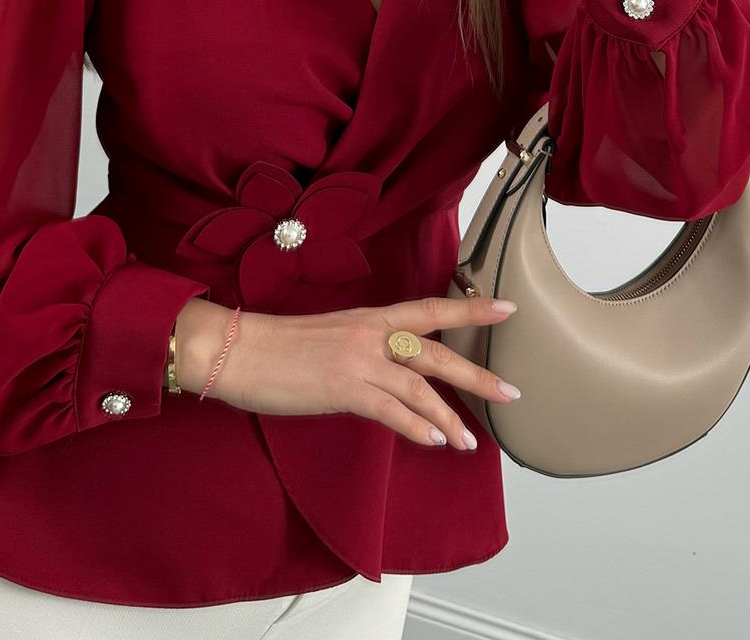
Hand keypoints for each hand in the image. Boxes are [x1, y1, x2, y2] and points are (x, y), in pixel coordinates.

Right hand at [182, 294, 519, 451]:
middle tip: (511, 392)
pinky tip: (433, 440)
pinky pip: (390, 410)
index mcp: (368, 317)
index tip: (507, 307)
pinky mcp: (343, 388)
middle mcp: (370, 333)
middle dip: (476, 373)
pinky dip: (416, 426)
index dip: (470, 307)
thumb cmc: (276, 345)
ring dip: (448, 416)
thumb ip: (363, 350)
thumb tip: (386, 372)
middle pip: (435, 351)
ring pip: (419, 386)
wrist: (238, 348)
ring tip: (469, 441)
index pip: (429, 309)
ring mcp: (358, 360)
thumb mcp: (330, 336)